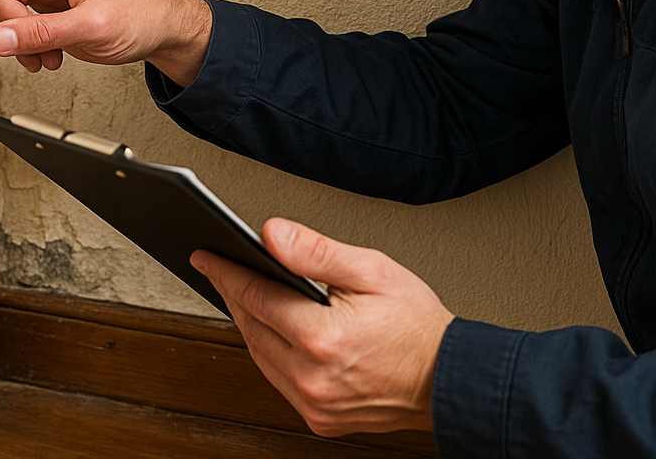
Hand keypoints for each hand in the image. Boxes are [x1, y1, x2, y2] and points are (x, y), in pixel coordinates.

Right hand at [0, 0, 213, 84]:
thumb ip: (43, 34)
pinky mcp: (54, 8)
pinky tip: (52, 58)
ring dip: (23, 42)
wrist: (164, 31)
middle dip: (13, 26)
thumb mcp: (92, 27)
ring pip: (9, 14)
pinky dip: (31, 47)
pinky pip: (23, 27)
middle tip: (40, 48)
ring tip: (50, 59)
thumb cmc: (141, 15)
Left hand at [191, 218, 452, 437]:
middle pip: (251, 328)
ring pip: (259, 357)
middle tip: (221, 268)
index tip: (206, 256)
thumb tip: (273, 235)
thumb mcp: (372, 271)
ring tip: (244, 293)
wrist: (450, 378)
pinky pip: (278, 380)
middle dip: (234, 294)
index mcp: (322, 339)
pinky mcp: (320, 419)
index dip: (226, 272)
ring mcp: (315, 404)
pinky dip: (270, 353)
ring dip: (249, 324)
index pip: (255, 297)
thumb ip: (316, 252)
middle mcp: (313, 378)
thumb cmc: (418, 325)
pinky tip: (272, 330)